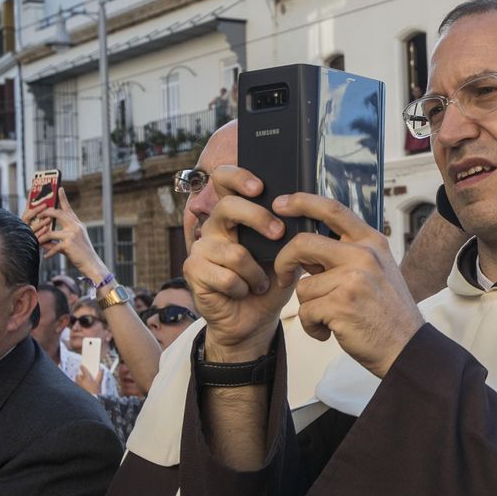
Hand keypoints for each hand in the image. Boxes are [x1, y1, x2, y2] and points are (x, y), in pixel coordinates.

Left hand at [26, 188, 106, 280]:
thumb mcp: (72, 242)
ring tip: (37, 242)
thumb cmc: (81, 253)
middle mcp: (76, 226)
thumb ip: (59, 237)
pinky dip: (48, 252)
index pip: (68, 208)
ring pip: (50, 233)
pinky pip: (53, 247)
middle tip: (38, 215)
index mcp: (77, 224)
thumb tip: (45, 238)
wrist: (91, 263)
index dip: (63, 198)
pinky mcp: (69, 244)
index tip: (59, 188)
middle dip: (46, 214)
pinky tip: (46, 257)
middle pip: (58, 214)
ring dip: (42, 238)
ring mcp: (72, 235)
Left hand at [76, 365, 102, 394]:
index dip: (82, 367)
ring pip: (76, 381)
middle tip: (83, 376)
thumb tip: (101, 370)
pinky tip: (81, 388)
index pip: (83, 370)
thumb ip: (99, 376)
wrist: (90, 402)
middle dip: (80, 375)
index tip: (81, 366)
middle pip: (78, 376)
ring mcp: (77, 386)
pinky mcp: (75, 390)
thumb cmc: (95, 393)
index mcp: (86, 378)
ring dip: (78, 381)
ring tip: (82, 383)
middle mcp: (80, 381)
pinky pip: (76, 386)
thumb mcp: (98, 384)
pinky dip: (78, 386)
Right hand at [186, 166, 295, 361]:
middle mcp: (215, 226)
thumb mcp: (286, 254)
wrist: (254, 319)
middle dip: (257, 218)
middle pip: (228, 207)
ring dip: (255, 273)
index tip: (260, 188)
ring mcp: (201, 247)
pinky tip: (243, 292)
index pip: (225, 180)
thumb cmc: (270, 282)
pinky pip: (226, 277)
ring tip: (259, 283)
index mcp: (235, 215)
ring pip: (235, 253)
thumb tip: (303, 211)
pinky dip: (243, 288)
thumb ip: (290, 232)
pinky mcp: (193, 270)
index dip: (238, 177)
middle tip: (277, 233)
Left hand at [272, 193, 423, 378]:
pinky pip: (305, 311)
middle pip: (303, 243)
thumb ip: (346, 255)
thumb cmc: (387, 314)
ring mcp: (353, 279)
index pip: (332, 209)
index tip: (280, 204)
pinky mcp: (341, 304)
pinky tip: (330, 331)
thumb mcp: (376, 272)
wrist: (407, 348)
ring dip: (309, 307)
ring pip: (303, 286)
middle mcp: (363, 255)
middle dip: (284, 261)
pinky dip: (312, 326)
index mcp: (371, 242)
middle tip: (283, 276)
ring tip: (331, 319)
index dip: (302, 202)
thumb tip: (305, 247)